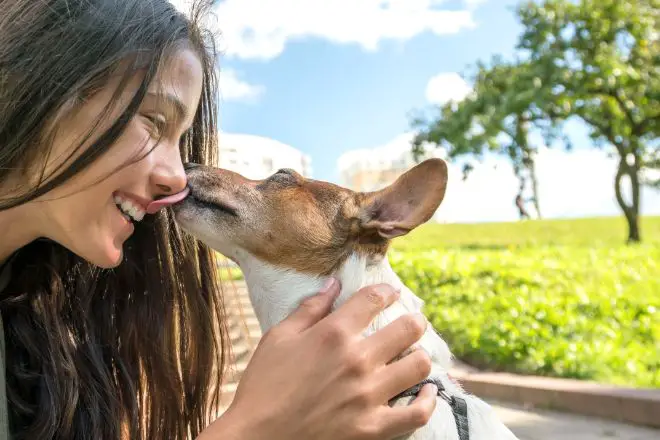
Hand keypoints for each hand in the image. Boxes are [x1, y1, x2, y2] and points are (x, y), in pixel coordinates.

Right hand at [199, 279, 435, 439]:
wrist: (256, 437)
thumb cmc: (263, 385)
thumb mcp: (279, 338)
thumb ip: (310, 308)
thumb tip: (333, 284)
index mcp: (333, 334)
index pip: (374, 300)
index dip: (387, 292)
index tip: (391, 294)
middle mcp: (356, 360)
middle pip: (408, 329)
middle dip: (414, 321)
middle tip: (412, 323)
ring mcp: (368, 395)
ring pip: (418, 366)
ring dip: (419, 356)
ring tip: (413, 356)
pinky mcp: (373, 427)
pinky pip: (416, 413)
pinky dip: (428, 401)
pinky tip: (428, 391)